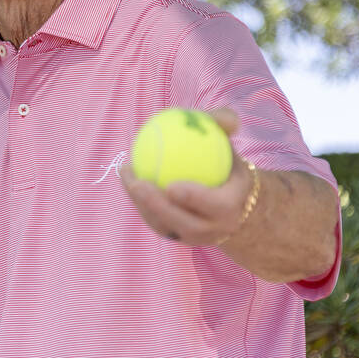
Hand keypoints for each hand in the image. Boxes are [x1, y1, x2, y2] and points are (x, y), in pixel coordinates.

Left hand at [119, 107, 251, 245]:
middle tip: (139, 184)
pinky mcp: (174, 235)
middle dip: (159, 207)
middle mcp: (213, 228)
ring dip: (141, 203)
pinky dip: (138, 201)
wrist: (229, 199)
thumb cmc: (225, 163)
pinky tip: (126, 176)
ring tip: (127, 175)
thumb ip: (224, 126)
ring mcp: (191, 236)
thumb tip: (226, 121)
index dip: (194, 199)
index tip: (172, 186)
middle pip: (185, 223)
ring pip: (163, 225)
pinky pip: (153, 221)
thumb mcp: (227, 143)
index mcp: (232, 207)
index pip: (216, 207)